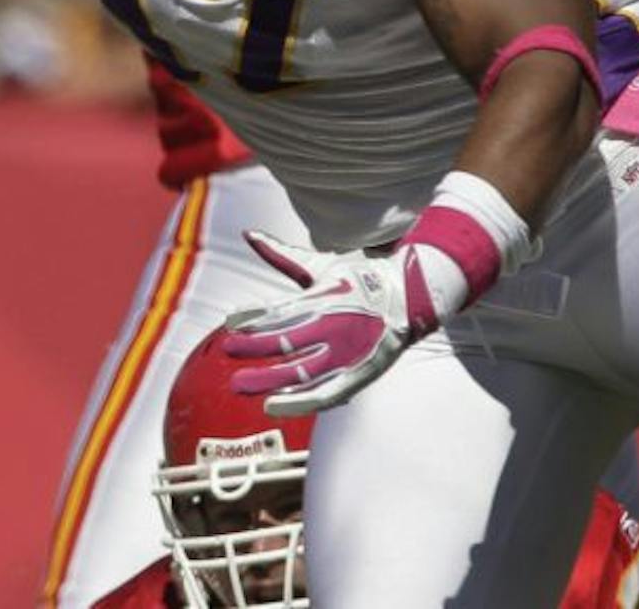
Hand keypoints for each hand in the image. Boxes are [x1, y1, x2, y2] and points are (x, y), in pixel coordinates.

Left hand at [223, 230, 457, 414]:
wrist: (412, 296)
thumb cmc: (359, 280)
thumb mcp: (321, 266)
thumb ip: (282, 255)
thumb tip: (248, 233)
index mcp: (325, 299)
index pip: (282, 310)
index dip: (254, 316)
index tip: (229, 322)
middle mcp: (335, 327)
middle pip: (288, 341)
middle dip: (254, 348)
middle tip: (227, 351)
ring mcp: (348, 353)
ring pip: (303, 372)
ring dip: (268, 380)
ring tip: (238, 384)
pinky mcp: (359, 374)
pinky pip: (327, 394)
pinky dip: (299, 402)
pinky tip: (272, 405)